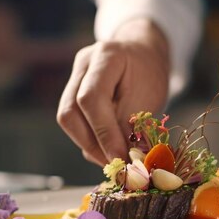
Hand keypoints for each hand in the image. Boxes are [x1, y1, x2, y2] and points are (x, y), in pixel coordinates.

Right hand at [57, 19, 169, 166]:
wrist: (143, 54)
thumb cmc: (149, 74)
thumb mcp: (149, 96)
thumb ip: (132, 125)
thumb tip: (122, 158)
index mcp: (106, 56)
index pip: (91, 99)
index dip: (103, 134)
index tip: (120, 158)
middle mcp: (83, 64)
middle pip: (70, 112)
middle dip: (92, 144)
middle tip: (115, 164)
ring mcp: (74, 77)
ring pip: (69, 120)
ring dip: (89, 146)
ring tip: (114, 160)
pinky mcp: (72, 92)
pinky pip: (75, 121)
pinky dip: (90, 140)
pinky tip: (107, 149)